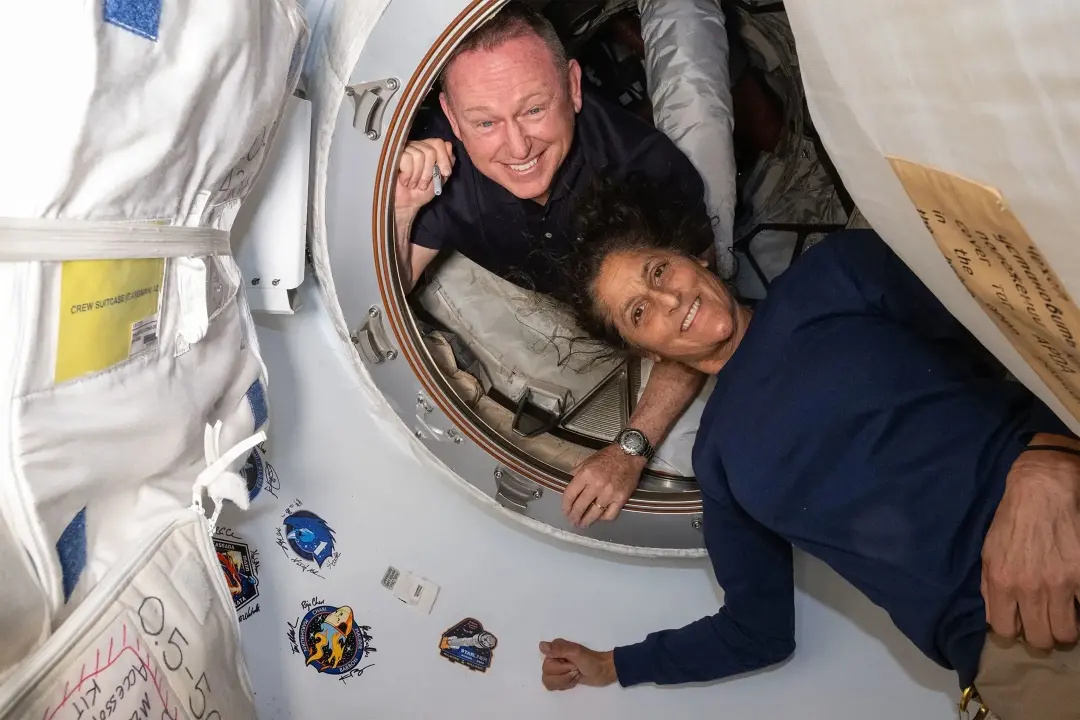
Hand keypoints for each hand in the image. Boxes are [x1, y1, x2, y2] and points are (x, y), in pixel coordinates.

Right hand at [395, 139, 454, 214]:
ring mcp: (404, 150)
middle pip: (430, 151)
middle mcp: (416, 146)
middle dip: (429, 172)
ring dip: (418, 175)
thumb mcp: (440, 178)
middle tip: (423, 183)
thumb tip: (449, 146)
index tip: (445, 173)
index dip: (444, 158)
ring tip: (414, 184)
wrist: (407, 204)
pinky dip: (408, 174)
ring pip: (419, 155)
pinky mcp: (394, 155)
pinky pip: (407, 158)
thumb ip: (447, 163)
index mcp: (427, 149)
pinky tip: (405, 181)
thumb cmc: (421, 191)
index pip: (439, 143)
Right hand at [539, 639, 617, 690]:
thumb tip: (541, 646)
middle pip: (546, 675)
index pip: (546, 665)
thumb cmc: (591, 661)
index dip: (559, 668)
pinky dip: (566, 685)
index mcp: (555, 649)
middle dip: (564, 674)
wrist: (603, 671)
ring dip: (565, 681)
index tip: (571, 663)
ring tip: (575, 674)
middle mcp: (553, 658)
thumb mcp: (576, 652)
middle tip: (576, 668)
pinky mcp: (561, 678)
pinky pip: (555, 687)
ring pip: (549, 683)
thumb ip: (559, 649)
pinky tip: (574, 679)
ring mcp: (556, 669)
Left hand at [562, 444, 645, 527]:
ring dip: (587, 521)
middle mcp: (596, 485)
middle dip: (574, 516)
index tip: (565, 511)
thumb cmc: (607, 457)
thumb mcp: (587, 461)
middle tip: (572, 521)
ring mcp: (609, 494)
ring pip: (594, 513)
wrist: (629, 454)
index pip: (570, 494)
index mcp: (586, 474)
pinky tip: (599, 518)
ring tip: (583, 524)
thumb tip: (568, 486)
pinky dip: (603, 518)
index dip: (565, 505)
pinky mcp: (621, 499)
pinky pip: (610, 514)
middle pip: (580, 506)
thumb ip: (576, 474)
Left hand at [981, 444, 1079, 648]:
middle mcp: (1030, 588)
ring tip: (1063, 616)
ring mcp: (1061, 584)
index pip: (1005, 630)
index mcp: (1002, 582)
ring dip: (1065, 629)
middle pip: (1040, 639)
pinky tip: (1075, 599)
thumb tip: (994, 616)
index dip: (1013, 631)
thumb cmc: (1011, 520)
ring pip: (1066, 633)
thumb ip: (989, 586)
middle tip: (1045, 623)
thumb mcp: (988, 552)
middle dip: (1042, 636)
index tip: (1020, 624)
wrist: (1042, 491)